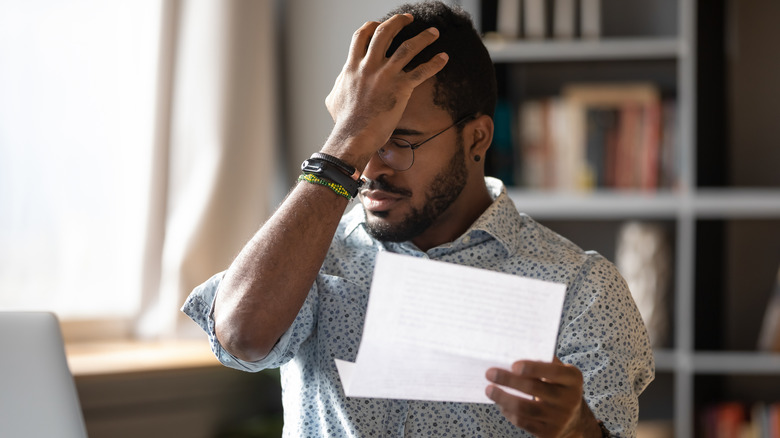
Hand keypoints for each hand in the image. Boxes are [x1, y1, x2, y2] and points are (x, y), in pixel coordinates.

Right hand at [322, 13, 448, 164]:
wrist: (353, 135)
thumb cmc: (343, 122)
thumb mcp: (333, 99)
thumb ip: (339, 86)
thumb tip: (338, 85)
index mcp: (352, 66)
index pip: (361, 36)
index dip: (371, 26)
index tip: (379, 23)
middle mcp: (369, 66)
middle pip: (385, 32)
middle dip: (398, 22)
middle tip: (409, 19)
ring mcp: (386, 75)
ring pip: (408, 47)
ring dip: (423, 37)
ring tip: (434, 32)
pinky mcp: (400, 88)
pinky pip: (421, 71)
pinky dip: (435, 63)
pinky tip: (444, 57)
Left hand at [485, 357, 600, 437]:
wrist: (574, 420)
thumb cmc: (558, 386)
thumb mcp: (559, 372)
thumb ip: (543, 361)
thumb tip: (513, 350)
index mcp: (572, 378)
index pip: (553, 371)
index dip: (533, 368)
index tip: (513, 365)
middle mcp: (569, 399)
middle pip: (534, 389)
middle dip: (509, 380)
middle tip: (489, 373)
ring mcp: (560, 418)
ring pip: (526, 408)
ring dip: (503, 398)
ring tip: (489, 389)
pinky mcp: (549, 433)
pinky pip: (524, 422)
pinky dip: (509, 412)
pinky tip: (500, 404)